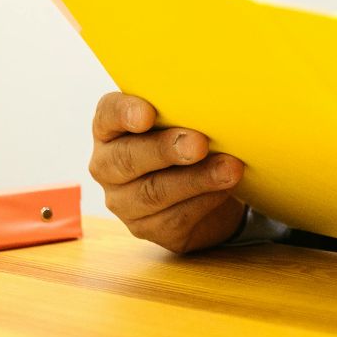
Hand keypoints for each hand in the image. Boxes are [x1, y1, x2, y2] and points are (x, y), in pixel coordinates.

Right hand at [89, 91, 247, 254]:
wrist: (206, 188)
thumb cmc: (188, 140)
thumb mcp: (183, 120)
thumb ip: (185, 112)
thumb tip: (213, 106)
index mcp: (111, 129)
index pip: (107, 114)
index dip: (124, 113)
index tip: (148, 114)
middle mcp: (108, 166)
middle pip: (128, 158)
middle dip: (166, 150)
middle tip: (200, 143)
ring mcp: (124, 202)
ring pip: (154, 192)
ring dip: (196, 179)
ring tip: (229, 169)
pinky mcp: (147, 229)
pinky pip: (174, 218)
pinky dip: (204, 201)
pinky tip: (225, 189)